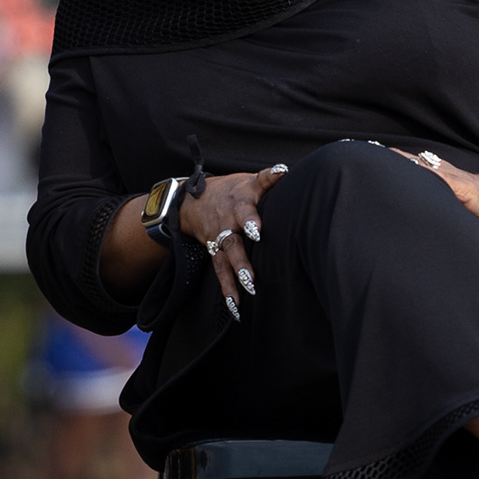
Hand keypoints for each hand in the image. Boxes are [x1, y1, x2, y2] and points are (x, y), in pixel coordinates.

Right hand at [175, 167, 288, 304]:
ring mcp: (219, 239)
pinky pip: (220, 272)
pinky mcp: (215, 252)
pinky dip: (227, 290)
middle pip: (233, 239)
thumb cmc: (232, 191)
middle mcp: (227, 222)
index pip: (245, 209)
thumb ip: (267, 179)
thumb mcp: (248, 181)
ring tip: (248, 289)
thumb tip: (285, 171)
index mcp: (239, 203)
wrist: (194, 200)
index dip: (250, 218)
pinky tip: (236, 308)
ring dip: (235, 275)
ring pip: (226, 258)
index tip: (257, 230)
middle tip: (251, 272)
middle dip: (241, 256)